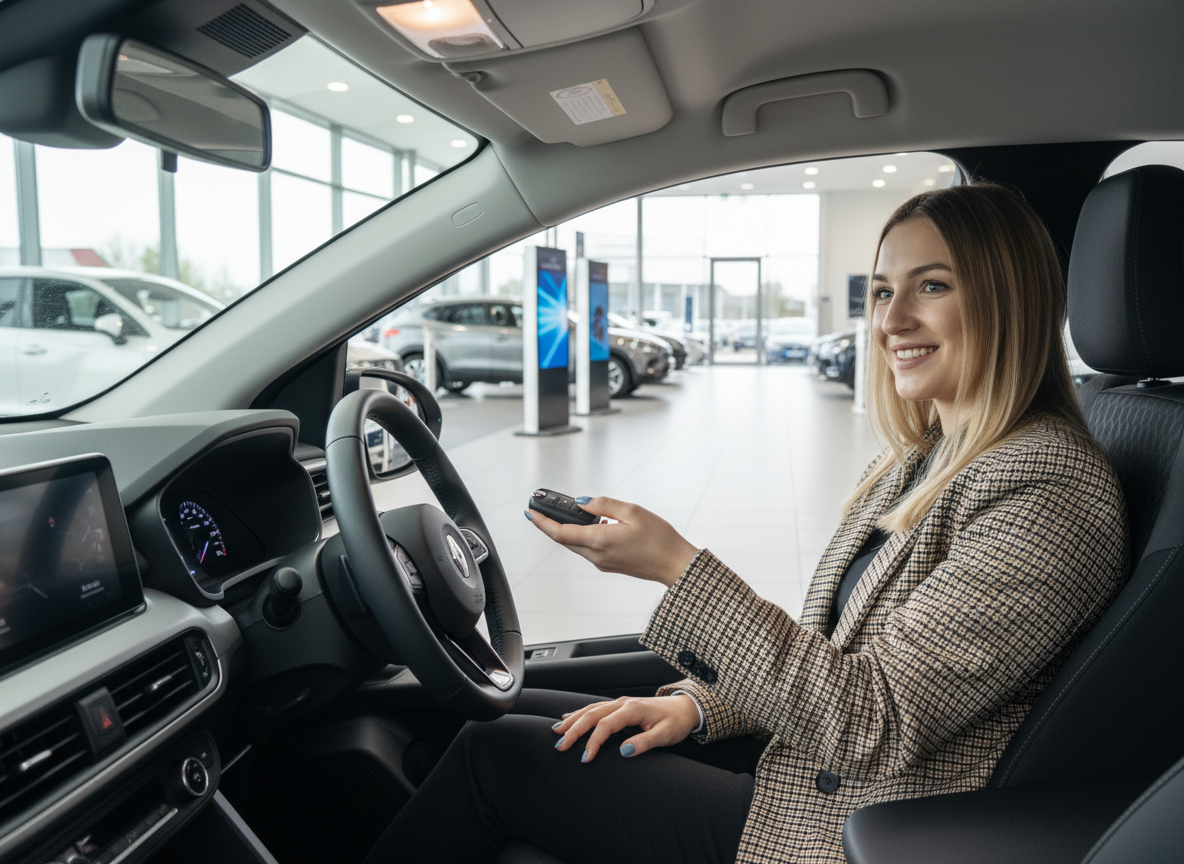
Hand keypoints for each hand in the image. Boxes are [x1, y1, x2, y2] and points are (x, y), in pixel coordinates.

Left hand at [527, 496, 697, 586]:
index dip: (542, 522)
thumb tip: (584, 503)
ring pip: (576, 544)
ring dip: (569, 529)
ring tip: (569, 511)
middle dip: (552, 523)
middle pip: (564, 539)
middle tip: (545, 507)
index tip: (531, 511)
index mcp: (599, 541)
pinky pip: (588, 548)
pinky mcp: (609, 564)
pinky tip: (594, 523)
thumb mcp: (633, 512)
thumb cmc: (660, 540)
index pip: (560, 533)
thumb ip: (604, 505)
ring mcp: (602, 562)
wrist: (675, 565)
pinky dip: (584, 535)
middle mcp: (597, 555)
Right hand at [552, 695, 699, 761]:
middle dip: (574, 729)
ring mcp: (621, 703)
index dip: (594, 742)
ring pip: (591, 709)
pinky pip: (595, 708)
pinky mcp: (620, 706)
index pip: (606, 725)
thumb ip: (644, 743)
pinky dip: (580, 713)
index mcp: (633, 709)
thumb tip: (624, 752)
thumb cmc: (676, 722)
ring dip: (573, 720)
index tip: (586, 759)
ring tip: (557, 731)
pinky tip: (569, 717)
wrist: (685, 707)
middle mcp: (623, 703)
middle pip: (592, 714)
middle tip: (559, 745)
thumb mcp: (665, 735)